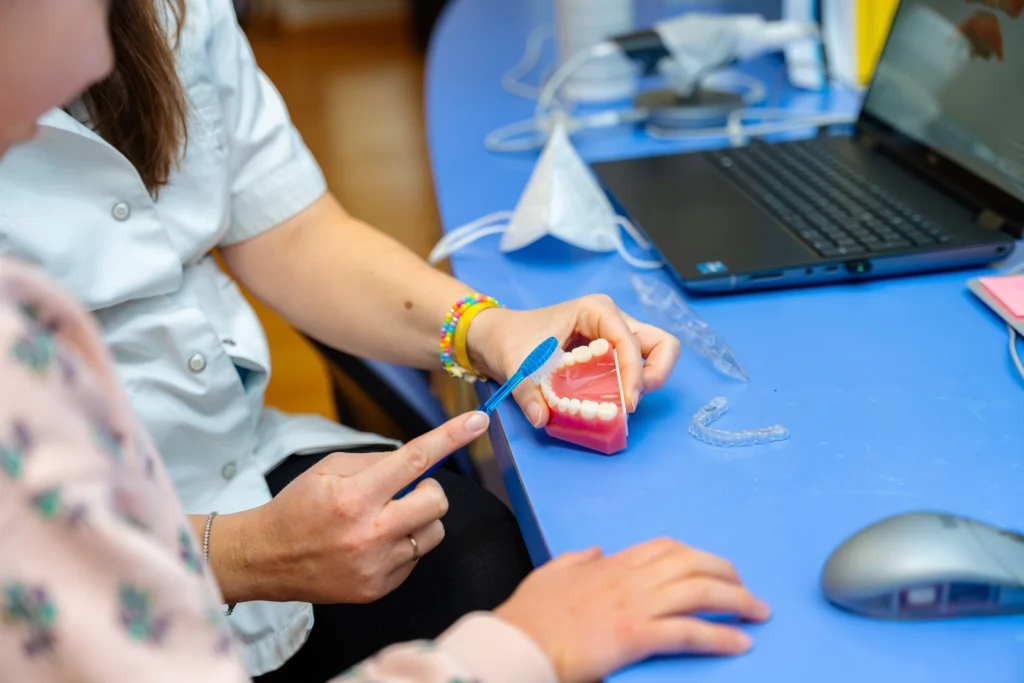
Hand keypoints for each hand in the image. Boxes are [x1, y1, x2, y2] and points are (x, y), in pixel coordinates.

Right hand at [230, 411, 489, 603]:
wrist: (264, 558)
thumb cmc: (298, 506)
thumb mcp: (328, 468)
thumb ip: (376, 462)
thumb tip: (416, 461)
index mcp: (355, 496)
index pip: (414, 460)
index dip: (450, 437)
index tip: (478, 420)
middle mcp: (369, 533)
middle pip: (437, 502)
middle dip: (428, 491)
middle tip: (405, 491)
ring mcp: (375, 565)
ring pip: (433, 533)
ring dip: (419, 520)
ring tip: (386, 520)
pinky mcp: (378, 588)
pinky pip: (415, 559)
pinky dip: (403, 546)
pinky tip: (373, 544)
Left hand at [467, 295, 680, 426]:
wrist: (498, 337)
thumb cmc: (511, 340)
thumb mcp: (517, 366)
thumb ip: (529, 393)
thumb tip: (543, 417)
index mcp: (596, 311)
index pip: (630, 342)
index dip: (634, 374)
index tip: (626, 404)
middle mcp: (613, 319)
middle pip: (661, 344)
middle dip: (654, 375)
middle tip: (631, 401)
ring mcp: (615, 334)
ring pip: (655, 354)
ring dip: (646, 381)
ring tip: (622, 403)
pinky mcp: (612, 351)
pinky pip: (637, 367)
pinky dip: (632, 385)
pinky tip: (611, 400)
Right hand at [494, 538, 769, 682]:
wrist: (517, 643)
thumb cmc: (530, 615)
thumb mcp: (551, 574)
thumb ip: (577, 560)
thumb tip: (598, 550)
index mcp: (610, 565)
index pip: (665, 548)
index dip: (697, 554)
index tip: (714, 566)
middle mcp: (629, 579)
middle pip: (692, 564)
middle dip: (727, 573)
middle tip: (747, 589)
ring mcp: (635, 605)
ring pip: (699, 592)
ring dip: (736, 601)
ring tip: (758, 613)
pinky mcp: (636, 636)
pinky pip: (688, 632)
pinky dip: (720, 636)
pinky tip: (740, 643)